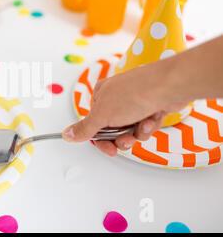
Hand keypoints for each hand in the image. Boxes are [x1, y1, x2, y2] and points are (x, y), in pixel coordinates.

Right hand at [62, 62, 189, 155]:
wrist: (170, 86)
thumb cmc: (136, 94)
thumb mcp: (102, 115)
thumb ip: (85, 128)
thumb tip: (67, 135)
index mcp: (100, 95)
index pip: (94, 124)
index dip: (102, 140)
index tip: (110, 149)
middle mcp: (116, 97)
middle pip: (113, 129)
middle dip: (122, 137)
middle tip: (128, 139)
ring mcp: (134, 101)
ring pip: (130, 129)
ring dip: (138, 131)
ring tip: (143, 124)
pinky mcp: (150, 106)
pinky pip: (145, 124)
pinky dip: (149, 125)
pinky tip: (153, 117)